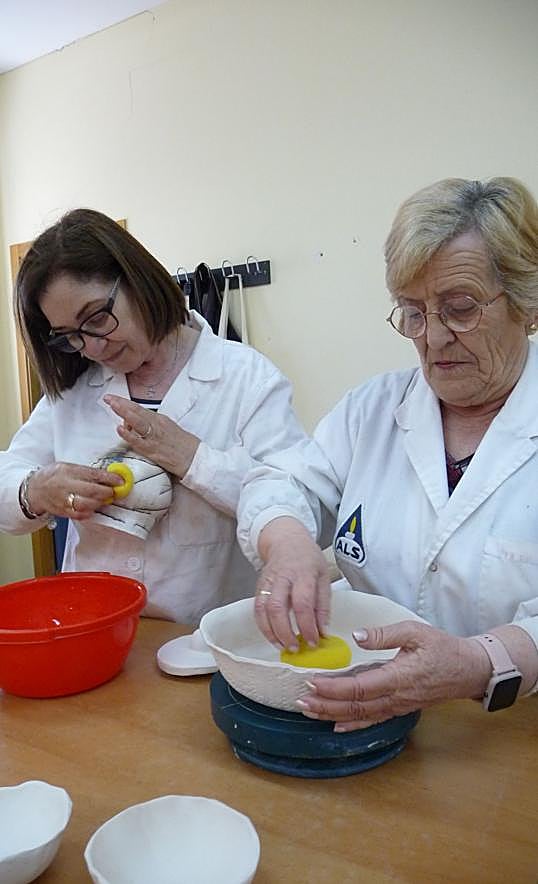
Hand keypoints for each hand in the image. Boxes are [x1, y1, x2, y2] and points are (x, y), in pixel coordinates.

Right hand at [27, 463, 124, 519]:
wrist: (35, 489)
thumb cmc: (54, 476)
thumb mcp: (69, 467)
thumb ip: (87, 472)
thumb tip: (109, 475)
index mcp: (68, 471)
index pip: (93, 474)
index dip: (109, 478)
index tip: (120, 481)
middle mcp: (65, 486)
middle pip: (91, 491)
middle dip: (106, 492)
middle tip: (113, 491)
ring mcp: (63, 500)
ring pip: (86, 504)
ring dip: (99, 503)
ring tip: (104, 500)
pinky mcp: (63, 512)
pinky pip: (79, 515)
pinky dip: (89, 512)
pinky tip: (93, 508)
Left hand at [104, 395, 199, 478]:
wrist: (194, 458)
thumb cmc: (182, 446)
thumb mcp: (168, 429)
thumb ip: (152, 425)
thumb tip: (134, 424)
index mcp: (160, 419)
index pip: (139, 408)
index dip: (125, 402)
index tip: (113, 398)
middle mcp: (157, 425)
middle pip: (137, 411)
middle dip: (121, 403)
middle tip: (108, 398)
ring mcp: (154, 437)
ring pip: (137, 422)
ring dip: (124, 412)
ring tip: (112, 405)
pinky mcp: (153, 450)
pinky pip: (138, 441)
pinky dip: (129, 435)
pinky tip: (120, 429)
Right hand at [255, 517, 330, 649]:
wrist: (286, 540)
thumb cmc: (308, 559)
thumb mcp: (324, 576)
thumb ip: (323, 605)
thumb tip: (323, 632)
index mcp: (303, 573)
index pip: (303, 603)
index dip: (307, 626)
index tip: (314, 642)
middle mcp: (283, 577)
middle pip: (277, 607)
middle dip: (285, 632)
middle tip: (296, 648)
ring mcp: (268, 581)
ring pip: (263, 610)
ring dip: (272, 632)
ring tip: (283, 646)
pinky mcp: (259, 587)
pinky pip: (257, 609)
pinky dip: (263, 626)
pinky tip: (273, 637)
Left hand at [296, 621, 491, 730]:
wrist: (468, 670)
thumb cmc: (443, 648)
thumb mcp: (416, 631)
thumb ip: (384, 634)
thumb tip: (357, 637)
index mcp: (399, 677)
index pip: (360, 687)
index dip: (334, 688)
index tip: (313, 681)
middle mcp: (396, 697)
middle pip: (355, 706)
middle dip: (326, 705)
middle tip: (301, 700)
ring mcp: (398, 705)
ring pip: (361, 715)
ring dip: (333, 714)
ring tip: (309, 710)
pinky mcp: (400, 707)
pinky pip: (373, 719)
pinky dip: (352, 724)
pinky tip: (336, 725)